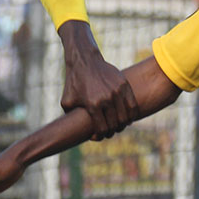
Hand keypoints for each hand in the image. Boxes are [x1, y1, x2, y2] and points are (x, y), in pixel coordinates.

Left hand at [58, 20, 138, 137]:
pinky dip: (132, 115)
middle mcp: (106, 99)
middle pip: (115, 125)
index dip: (100, 137)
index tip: (97, 137)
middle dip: (111, 132)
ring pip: (125, 117)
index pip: (102, 129)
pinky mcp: (124, 85)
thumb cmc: (74, 82)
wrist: (85, 61)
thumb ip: (69, 117)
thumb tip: (73, 131)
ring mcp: (117, 91)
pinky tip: (128, 119)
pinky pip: (132, 105)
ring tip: (117, 126)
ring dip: (122, 125)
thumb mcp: (66, 101)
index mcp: (93, 104)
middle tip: (108, 132)